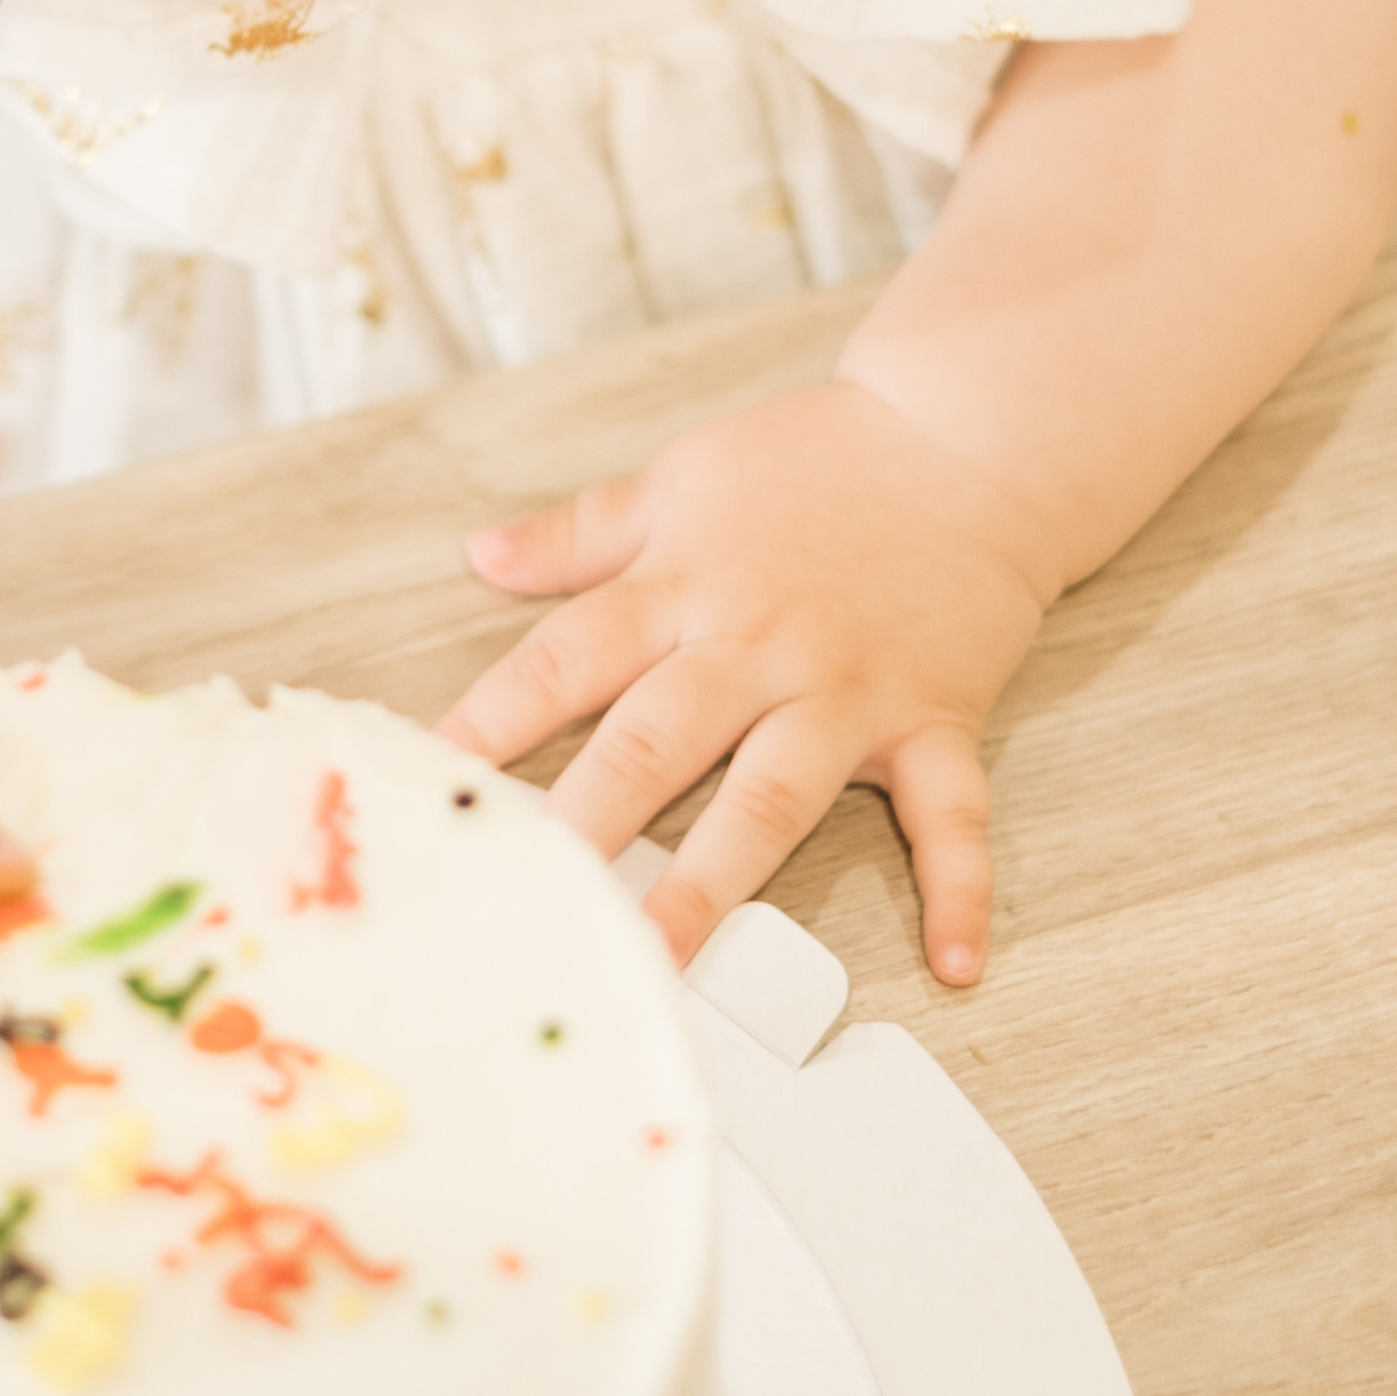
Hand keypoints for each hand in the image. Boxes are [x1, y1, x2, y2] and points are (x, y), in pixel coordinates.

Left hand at [437, 383, 1050, 981]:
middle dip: (590, 817)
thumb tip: (481, 555)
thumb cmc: (819, 458)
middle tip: (531, 893)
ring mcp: (848, 691)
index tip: (430, 778)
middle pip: (657, 740)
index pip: (568, 659)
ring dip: (719, 878)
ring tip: (667, 957)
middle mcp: (758, 648)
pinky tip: (953, 962)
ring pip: (774, 794)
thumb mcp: (684, 476)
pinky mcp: (935, 719)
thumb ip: (583, 532)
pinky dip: (960, 888)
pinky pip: (951, 814)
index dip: (492, 719)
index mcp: (686, 587)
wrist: (966, 434)